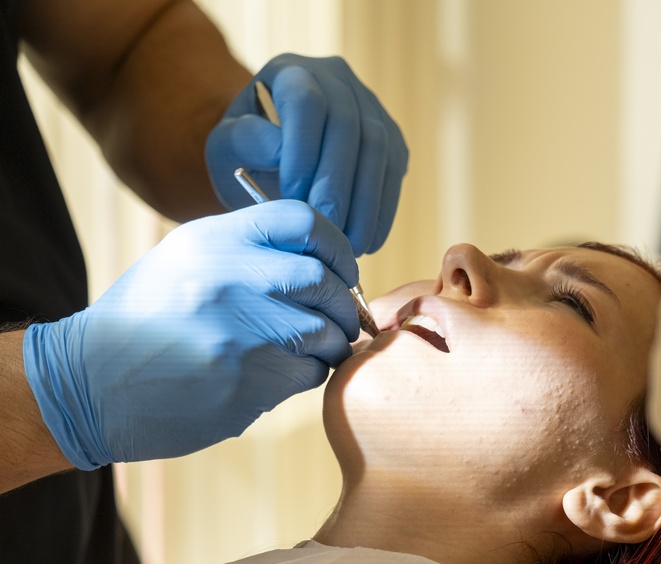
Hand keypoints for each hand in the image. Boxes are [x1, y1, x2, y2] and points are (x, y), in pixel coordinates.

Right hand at [22, 201, 358, 468]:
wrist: (87, 384)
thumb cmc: (144, 320)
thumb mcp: (185, 260)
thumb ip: (247, 249)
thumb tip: (322, 257)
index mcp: (214, 240)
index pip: (304, 220)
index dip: (337, 245)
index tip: (342, 269)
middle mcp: (230, 278)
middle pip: (324, 279)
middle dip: (342, 302)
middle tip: (338, 318)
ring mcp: (240, 332)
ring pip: (325, 331)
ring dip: (327, 344)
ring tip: (302, 350)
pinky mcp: (247, 382)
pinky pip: (310, 373)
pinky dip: (307, 374)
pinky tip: (277, 375)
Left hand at [206, 54, 407, 255]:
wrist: (272, 157)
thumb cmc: (245, 153)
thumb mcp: (227, 147)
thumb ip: (245, 143)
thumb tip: (280, 149)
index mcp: (291, 72)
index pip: (307, 101)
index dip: (304, 149)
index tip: (294, 198)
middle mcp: (337, 79)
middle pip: (349, 125)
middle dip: (339, 183)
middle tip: (328, 229)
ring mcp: (370, 107)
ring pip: (378, 148)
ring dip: (366, 201)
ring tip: (349, 245)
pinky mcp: (391, 138)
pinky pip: (394, 170)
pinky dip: (383, 209)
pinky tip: (368, 241)